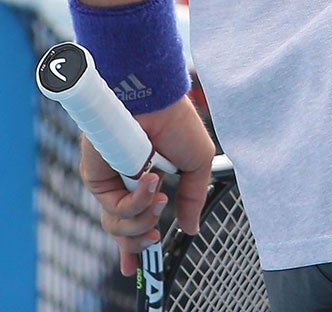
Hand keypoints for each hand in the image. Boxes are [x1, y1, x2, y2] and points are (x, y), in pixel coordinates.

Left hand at [81, 94, 213, 273]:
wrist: (155, 101)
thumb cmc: (177, 123)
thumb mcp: (197, 163)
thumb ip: (193, 197)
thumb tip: (191, 228)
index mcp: (145, 182)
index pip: (136, 220)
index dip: (135, 245)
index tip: (138, 265)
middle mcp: (125, 186)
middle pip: (123, 231)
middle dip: (139, 242)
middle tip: (156, 236)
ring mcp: (111, 184)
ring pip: (118, 226)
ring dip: (143, 221)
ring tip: (160, 200)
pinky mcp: (97, 180)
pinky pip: (115, 209)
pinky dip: (137, 202)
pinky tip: (152, 182)